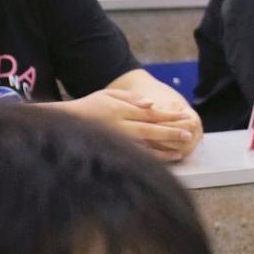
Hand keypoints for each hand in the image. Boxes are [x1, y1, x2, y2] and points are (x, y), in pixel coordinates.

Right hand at [64, 89, 197, 161]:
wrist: (64, 124)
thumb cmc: (91, 105)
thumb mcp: (109, 94)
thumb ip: (131, 98)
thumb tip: (152, 104)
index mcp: (119, 111)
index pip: (149, 113)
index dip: (168, 115)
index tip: (184, 115)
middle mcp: (119, 127)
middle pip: (150, 130)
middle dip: (170, 132)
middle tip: (189, 134)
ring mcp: (116, 142)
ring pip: (145, 146)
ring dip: (165, 148)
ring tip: (183, 149)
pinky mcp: (114, 152)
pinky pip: (137, 156)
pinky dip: (154, 158)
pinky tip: (168, 159)